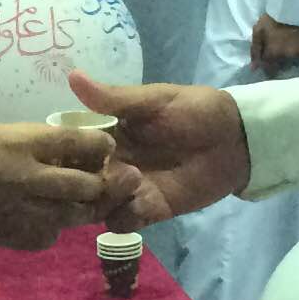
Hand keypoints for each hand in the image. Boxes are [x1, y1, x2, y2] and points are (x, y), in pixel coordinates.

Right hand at [0, 121, 131, 248]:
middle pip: (86, 186)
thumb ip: (32, 142)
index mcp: (19, 143)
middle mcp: (24, 178)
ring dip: (82, 208)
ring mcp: (17, 212)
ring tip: (81, 200)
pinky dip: (53, 228)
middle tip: (107, 178)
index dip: (100, 145)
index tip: (106, 147)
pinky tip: (45, 218)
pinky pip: (47, 238)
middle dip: (103, 183)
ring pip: (72, 216)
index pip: (78, 143)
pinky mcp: (7, 238)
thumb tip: (68, 152)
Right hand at [68, 71, 248, 223]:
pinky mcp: (150, 210)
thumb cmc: (194, 110)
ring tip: (129, 181)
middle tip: (102, 169)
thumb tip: (72, 77)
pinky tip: (140, 201)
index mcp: (106, 135)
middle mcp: (111, 165)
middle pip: (79, 182)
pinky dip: (124, 217)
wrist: (235, 138)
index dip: (63, 152)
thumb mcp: (153, 100)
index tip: (64, 151)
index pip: (71, 148)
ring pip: (96, 206)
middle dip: (81, 182)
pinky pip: (124, 222)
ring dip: (103, 200)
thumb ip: (113, 99)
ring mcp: (129, 190)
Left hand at [251, 15, 298, 73]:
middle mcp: (288, 59)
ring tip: (290, 50)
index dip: (268, 69)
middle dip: (280, 64)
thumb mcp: (259, 30)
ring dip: (292, 60)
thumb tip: (254, 69)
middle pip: (283, 69)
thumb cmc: (274, 18)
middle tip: (279, 55)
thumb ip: (255, 50)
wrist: (296, 6)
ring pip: (295, 64)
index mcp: (273, 55)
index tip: (269, 63)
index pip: (270, 72)